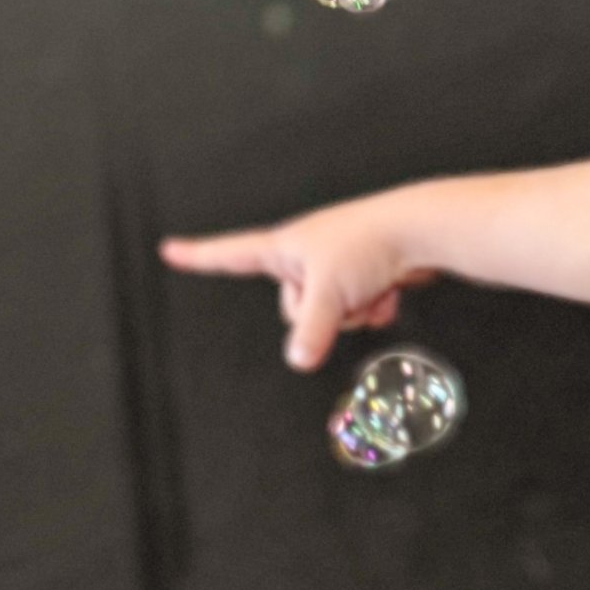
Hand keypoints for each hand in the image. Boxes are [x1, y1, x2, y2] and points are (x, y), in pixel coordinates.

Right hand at [161, 201, 439, 371]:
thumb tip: (298, 359)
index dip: (198, 256)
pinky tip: (387, 292)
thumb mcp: (328, 291)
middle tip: (344, 289)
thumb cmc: (369, 243)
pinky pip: (358, 312)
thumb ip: (311, 329)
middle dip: (322, 311)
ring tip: (370, 286)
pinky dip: (374, 307)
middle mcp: (305, 256)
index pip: (229, 254)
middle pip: (293, 308)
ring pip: (330, 316)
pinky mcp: (362, 278)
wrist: (420, 230)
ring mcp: (334, 268)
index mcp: (284, 247)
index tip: (170, 250)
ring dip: (354, 310)